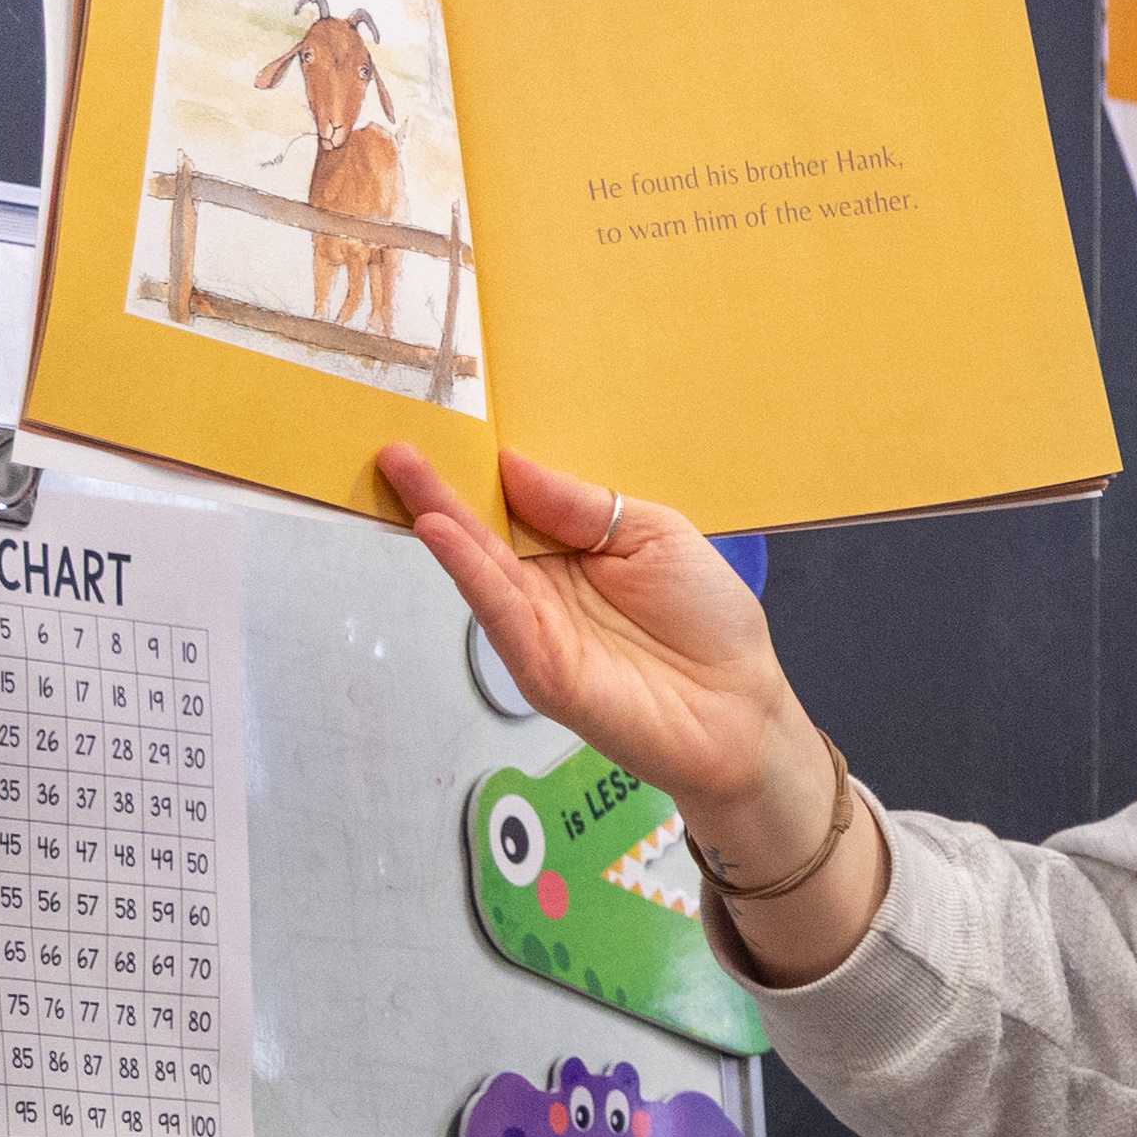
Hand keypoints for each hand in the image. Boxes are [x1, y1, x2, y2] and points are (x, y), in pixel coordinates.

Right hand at [379, 444, 885, 964]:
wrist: (742, 709)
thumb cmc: (708, 618)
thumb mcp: (653, 534)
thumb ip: (584, 505)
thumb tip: (512, 463)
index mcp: (570, 549)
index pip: (511, 505)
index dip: (477, 471)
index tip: (440, 428)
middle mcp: (543, 589)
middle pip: (481, 534)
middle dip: (437, 490)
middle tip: (394, 447)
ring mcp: (536, 630)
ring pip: (479, 569)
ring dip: (440, 521)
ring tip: (405, 475)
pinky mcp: (540, 669)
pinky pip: (500, 614)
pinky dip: (469, 572)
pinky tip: (441, 533)